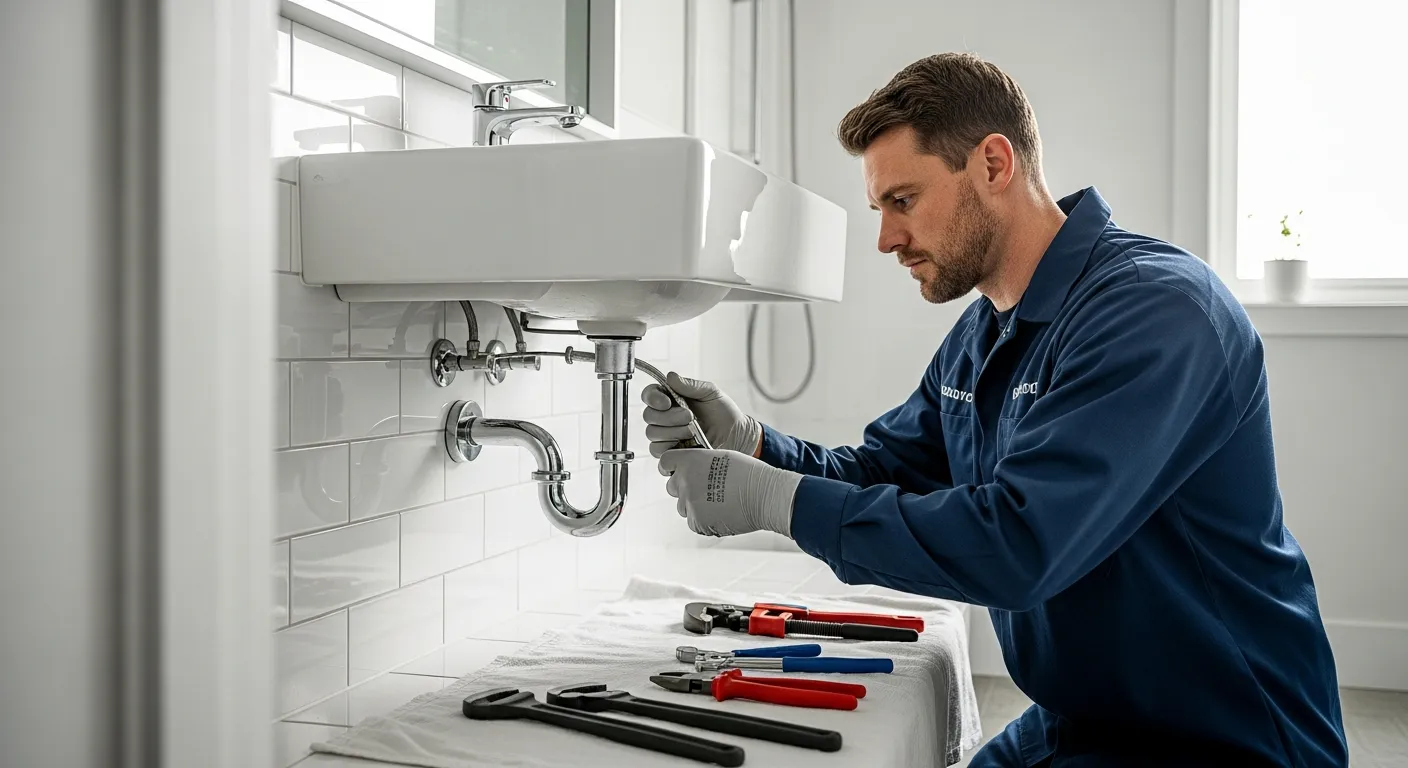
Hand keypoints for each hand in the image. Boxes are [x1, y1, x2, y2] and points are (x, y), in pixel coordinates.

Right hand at [641, 373, 761, 458]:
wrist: (737, 435)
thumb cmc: (724, 413)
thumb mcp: (710, 393)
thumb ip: (691, 385)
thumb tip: (671, 377)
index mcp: (670, 400)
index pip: (649, 395)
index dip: (653, 398)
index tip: (667, 402)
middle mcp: (665, 419)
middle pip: (649, 416)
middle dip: (670, 417)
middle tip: (690, 416)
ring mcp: (667, 438)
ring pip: (653, 435)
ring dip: (674, 432)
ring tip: (693, 432)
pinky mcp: (671, 456)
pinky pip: (659, 455)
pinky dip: (672, 450)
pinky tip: (688, 446)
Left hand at [658, 449, 800, 536]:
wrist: (764, 496)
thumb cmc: (749, 474)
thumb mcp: (721, 457)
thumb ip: (700, 462)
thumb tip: (691, 470)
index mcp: (690, 461)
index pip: (666, 462)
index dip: (671, 467)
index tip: (677, 472)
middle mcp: (685, 481)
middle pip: (672, 486)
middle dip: (685, 488)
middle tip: (706, 489)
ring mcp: (689, 503)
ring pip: (683, 506)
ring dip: (694, 505)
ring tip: (718, 502)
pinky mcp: (697, 522)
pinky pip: (693, 521)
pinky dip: (703, 520)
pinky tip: (721, 513)